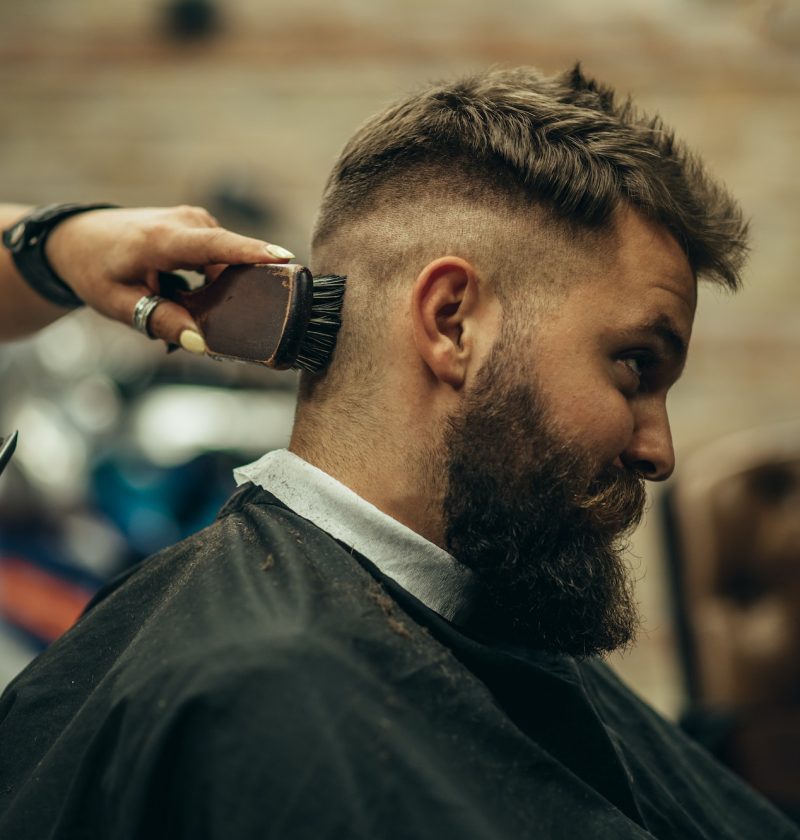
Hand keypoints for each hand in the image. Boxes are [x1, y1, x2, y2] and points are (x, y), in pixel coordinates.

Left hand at [45, 205, 294, 351]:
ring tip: (185, 306)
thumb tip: (200, 343)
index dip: (252, 252)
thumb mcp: (120, 304)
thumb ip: (161, 321)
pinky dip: (213, 280)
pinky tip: (190, 296)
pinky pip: (220, 257)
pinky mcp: (199, 227)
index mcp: (163, 239)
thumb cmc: (95, 270)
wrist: (78, 238)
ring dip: (219, 291)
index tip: (285, 258)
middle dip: (234, 295)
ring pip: (226, 261)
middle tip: (214, 327)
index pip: (217, 245)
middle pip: (230, 260)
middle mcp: (185, 222)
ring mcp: (195, 221)